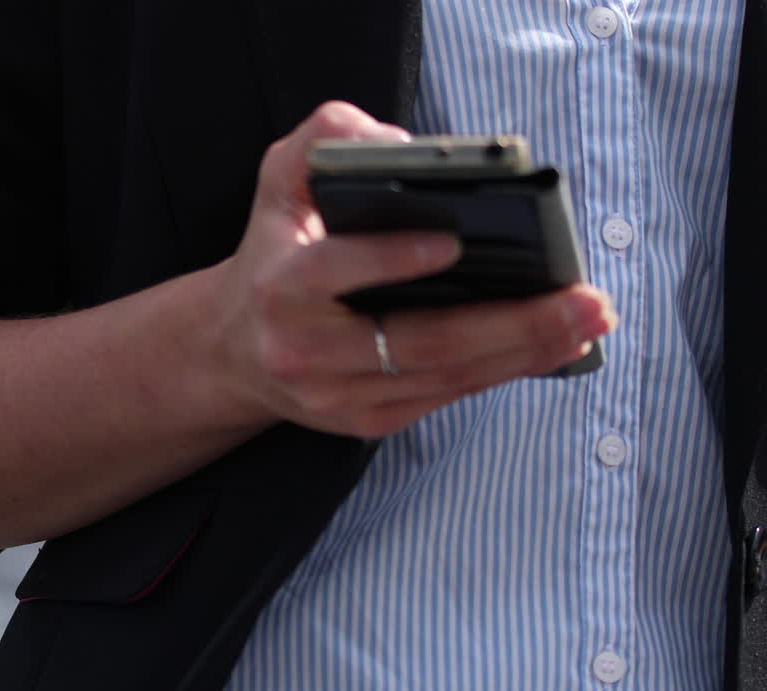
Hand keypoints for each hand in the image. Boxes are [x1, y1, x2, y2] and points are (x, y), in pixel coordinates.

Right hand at [211, 101, 616, 437]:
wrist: (234, 348)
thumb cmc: (276, 253)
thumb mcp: (280, 182)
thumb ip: (324, 139)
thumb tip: (399, 145)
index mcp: (280, 287)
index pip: (332, 272)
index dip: (392, 260)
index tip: (455, 242)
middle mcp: (303, 351)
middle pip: (417, 341)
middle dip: (509, 322)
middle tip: (580, 298)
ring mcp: (335, 397)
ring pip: (442, 377)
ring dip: (524, 351)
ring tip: (586, 320)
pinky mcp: (364, 421)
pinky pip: (445, 397)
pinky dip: (504, 371)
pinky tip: (552, 347)